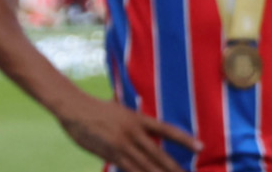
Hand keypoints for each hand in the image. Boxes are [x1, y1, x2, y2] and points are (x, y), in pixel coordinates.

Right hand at [53, 94, 197, 171]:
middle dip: (175, 169)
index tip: (200, 147)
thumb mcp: (116, 108)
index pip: (165, 129)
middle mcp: (132, 132)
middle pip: (158, 155)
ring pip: (146, 166)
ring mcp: (121, 144)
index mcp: (136, 118)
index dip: (183, 139)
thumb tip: (140, 126)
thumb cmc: (92, 107)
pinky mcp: (111, 154)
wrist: (71, 106)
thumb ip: (130, 120)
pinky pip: (130, 169)